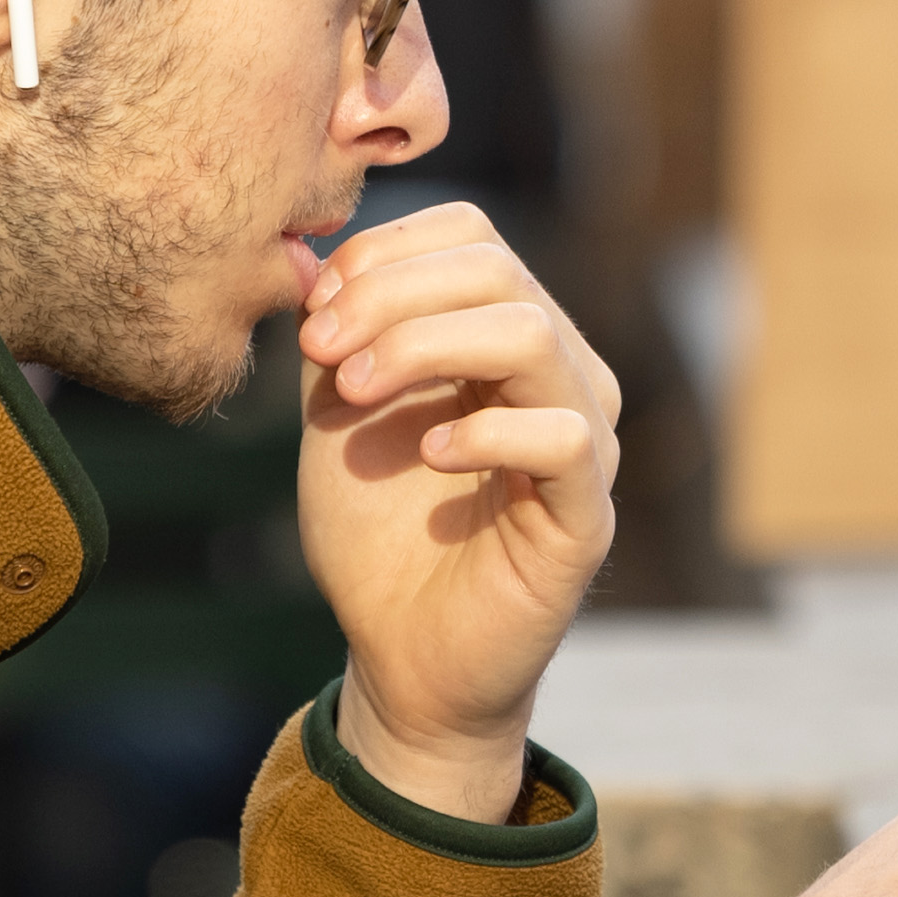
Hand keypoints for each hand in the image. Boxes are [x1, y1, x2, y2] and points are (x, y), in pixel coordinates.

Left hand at [294, 203, 622, 820]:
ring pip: (531, 335)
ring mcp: (584, 440)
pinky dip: (484, 431)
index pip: (471, 238)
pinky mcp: (588, 513)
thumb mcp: (337, 417)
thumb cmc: (376, 535)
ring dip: (424, 347)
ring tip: (355, 393)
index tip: (314, 312)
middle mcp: (559, 373)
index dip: (386, 254)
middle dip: (391, 297)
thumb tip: (309, 256)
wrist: (401, 658)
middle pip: (497, 272)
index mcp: (503, 337)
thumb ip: (334, 336)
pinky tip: (428, 456)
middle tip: (320, 351)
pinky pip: (562, 437)